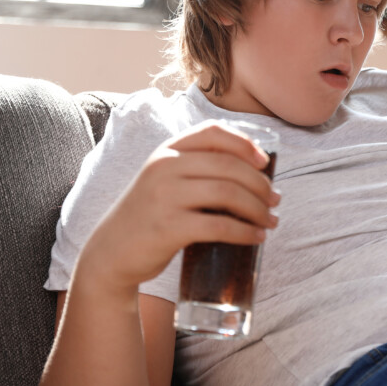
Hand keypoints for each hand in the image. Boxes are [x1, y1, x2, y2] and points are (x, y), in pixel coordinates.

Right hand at [75, 122, 279, 295]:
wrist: (111, 252)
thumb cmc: (148, 217)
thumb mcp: (163, 181)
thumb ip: (194, 170)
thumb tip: (252, 173)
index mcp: (165, 152)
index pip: (213, 132)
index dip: (245, 143)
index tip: (264, 162)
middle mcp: (164, 168)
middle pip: (228, 166)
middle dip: (260, 184)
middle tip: (275, 200)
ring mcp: (165, 197)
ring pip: (227, 194)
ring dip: (258, 209)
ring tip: (271, 220)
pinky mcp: (169, 228)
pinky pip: (219, 226)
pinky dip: (245, 232)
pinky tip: (256, 238)